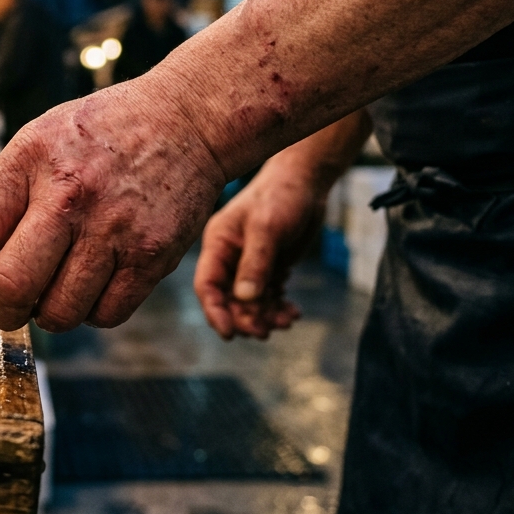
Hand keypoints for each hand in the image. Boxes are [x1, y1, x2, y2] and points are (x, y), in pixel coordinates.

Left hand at [0, 74, 226, 331]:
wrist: (187, 118)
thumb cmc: (103, 133)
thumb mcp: (39, 141)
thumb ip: (2, 197)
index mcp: (32, 161)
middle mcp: (71, 196)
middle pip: (14, 286)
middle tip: (2, 308)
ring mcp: (115, 229)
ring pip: (60, 312)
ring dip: (48, 313)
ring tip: (56, 285)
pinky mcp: (153, 256)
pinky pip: (107, 315)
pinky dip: (92, 311)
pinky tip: (93, 282)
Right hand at [194, 163, 325, 339]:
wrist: (306, 180)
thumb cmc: (282, 196)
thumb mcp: (268, 228)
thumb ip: (256, 263)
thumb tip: (245, 299)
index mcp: (218, 245)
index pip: (207, 285)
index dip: (215, 311)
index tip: (230, 333)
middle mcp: (229, 257)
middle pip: (228, 299)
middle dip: (246, 317)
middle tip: (266, 330)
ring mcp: (248, 264)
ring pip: (249, 302)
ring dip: (265, 316)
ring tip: (287, 320)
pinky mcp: (268, 267)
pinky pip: (268, 296)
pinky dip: (278, 308)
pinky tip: (293, 312)